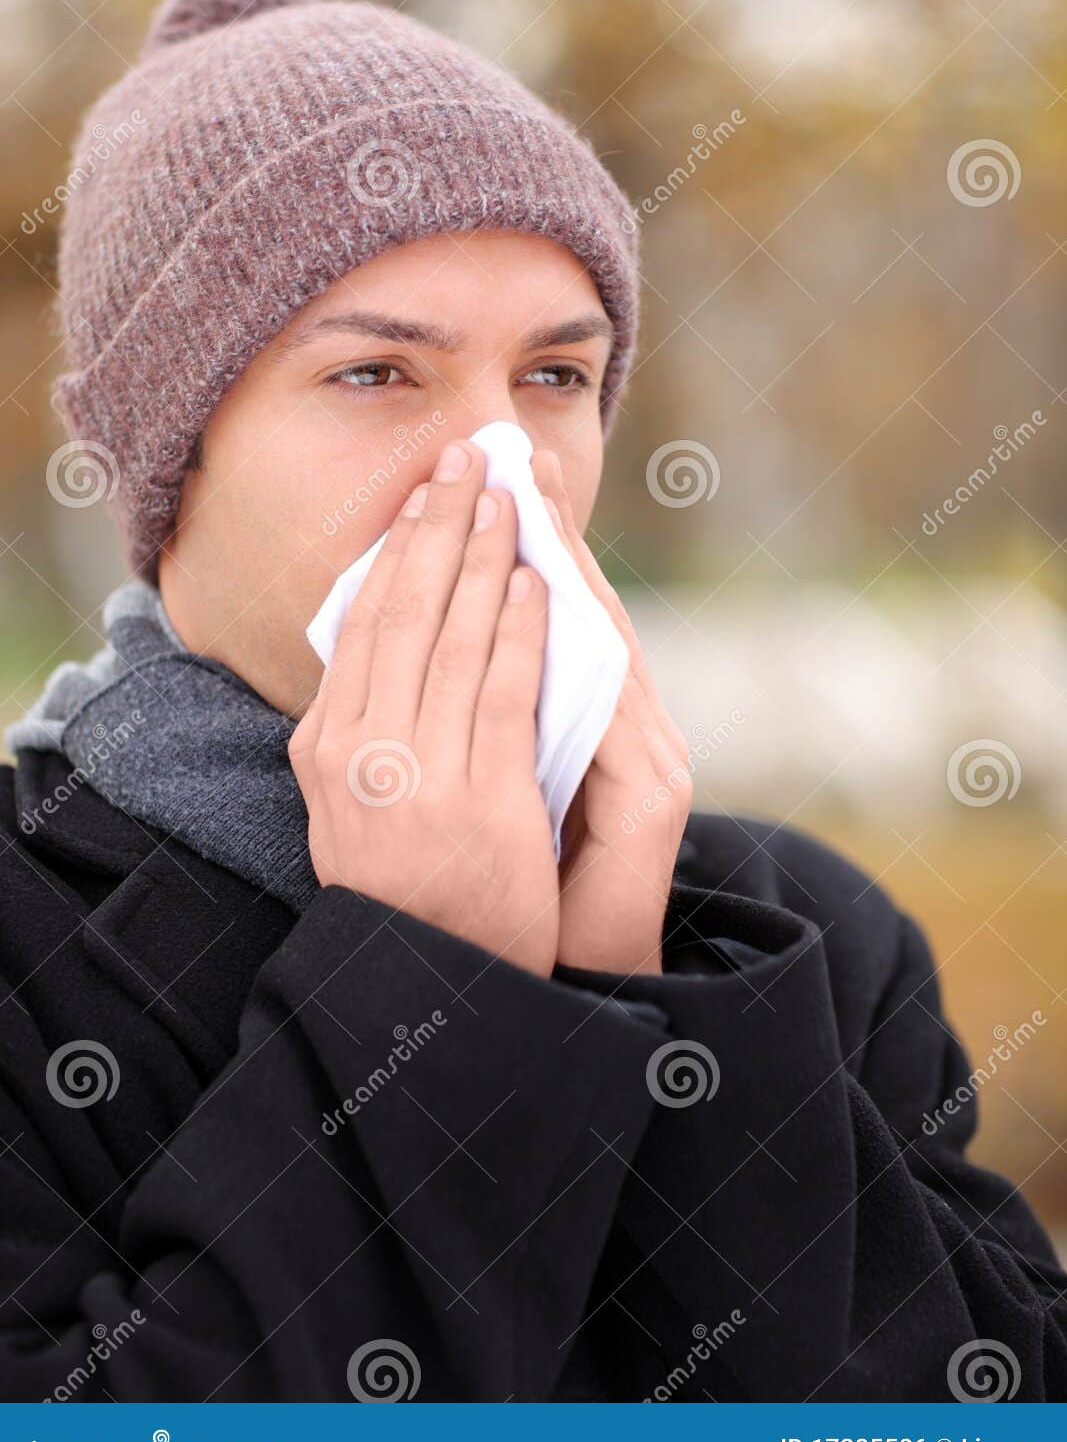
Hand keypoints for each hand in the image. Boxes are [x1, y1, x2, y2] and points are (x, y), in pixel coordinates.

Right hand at [289, 440, 559, 978]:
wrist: (436, 981)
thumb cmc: (404, 888)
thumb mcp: (350, 808)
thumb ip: (359, 732)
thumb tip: (371, 643)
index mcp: (324, 749)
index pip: (363, 624)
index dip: (398, 549)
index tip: (425, 494)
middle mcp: (359, 754)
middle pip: (404, 612)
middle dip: (441, 525)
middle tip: (469, 460)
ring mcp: (418, 778)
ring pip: (455, 638)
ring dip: (487, 557)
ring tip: (509, 497)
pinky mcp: (481, 801)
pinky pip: (504, 693)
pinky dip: (522, 630)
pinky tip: (538, 582)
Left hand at [531, 450, 692, 977]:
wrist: (575, 981)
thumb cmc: (529, 888)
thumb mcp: (503, 790)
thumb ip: (494, 721)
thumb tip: (435, 649)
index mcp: (596, 727)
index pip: (551, 620)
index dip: (520, 548)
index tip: (483, 479)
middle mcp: (631, 729)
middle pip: (582, 609)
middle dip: (535, 528)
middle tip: (499, 452)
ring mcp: (649, 757)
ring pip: (600, 636)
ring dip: (555, 559)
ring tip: (517, 492)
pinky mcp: (653, 793)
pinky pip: (604, 701)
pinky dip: (568, 641)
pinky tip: (537, 588)